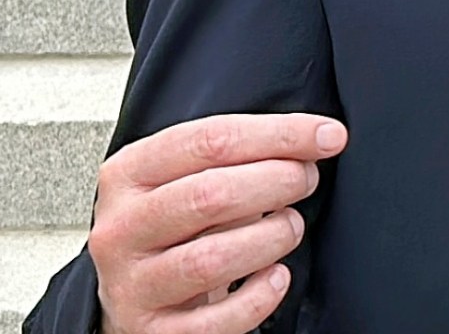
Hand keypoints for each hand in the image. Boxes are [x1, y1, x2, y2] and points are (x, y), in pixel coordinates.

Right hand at [89, 112, 346, 333]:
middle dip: (278, 182)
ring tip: (290, 227)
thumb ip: (244, 154)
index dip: (279, 135)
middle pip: (209, 194)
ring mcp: (131, 284)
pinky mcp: (151, 332)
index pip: (208, 140)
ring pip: (211, 259)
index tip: (327, 135)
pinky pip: (214, 321)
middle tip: (306, 180)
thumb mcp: (191, 177)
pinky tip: (275, 276)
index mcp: (129, 174)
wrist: (137, 294)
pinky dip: (258, 297)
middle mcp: (121, 228)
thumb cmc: (177, 227)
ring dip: (271, 238)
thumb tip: (319, 138)